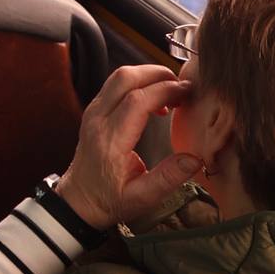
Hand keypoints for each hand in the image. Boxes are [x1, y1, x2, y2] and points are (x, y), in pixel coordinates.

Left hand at [54, 64, 200, 229]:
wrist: (79, 198)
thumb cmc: (110, 199)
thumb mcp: (142, 197)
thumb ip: (168, 178)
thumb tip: (195, 158)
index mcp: (110, 139)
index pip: (136, 101)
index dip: (164, 90)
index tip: (188, 92)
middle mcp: (98, 119)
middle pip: (124, 78)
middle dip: (157, 74)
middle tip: (184, 86)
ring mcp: (93, 112)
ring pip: (118, 77)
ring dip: (147, 76)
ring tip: (174, 92)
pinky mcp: (95, 111)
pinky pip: (115, 86)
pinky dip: (138, 84)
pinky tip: (157, 102)